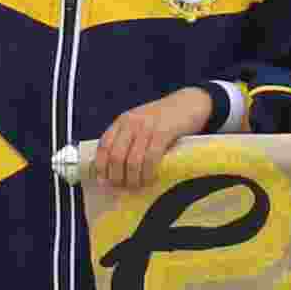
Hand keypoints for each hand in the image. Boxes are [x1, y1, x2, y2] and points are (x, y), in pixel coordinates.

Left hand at [92, 86, 216, 190]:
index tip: (104, 181)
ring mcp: (147, 127)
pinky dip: (148, 173)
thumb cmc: (164, 118)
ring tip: (137, 186)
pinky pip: (151, 158)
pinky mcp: (163, 132)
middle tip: (123, 187)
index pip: (103, 146)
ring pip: (133, 161)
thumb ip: (128, 139)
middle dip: (117, 177)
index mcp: (122, 121)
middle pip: (116, 157)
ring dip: (133, 179)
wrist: (189, 102)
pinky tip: (150, 179)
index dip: (101, 167)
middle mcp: (131, 122)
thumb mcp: (140, 123)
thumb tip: (115, 169)